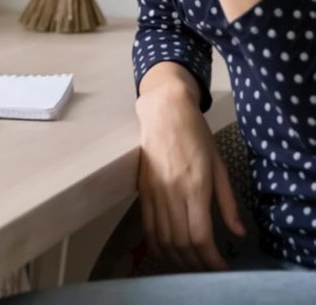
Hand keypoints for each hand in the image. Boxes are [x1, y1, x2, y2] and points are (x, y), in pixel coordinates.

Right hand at [136, 84, 245, 270]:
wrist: (164, 111)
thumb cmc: (197, 135)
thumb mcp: (219, 166)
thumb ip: (228, 202)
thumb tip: (238, 233)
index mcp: (195, 186)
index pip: (200, 236)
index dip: (211, 260)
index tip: (221, 269)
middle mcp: (172, 192)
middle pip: (180, 242)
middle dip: (195, 264)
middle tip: (207, 270)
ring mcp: (154, 191)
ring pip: (162, 237)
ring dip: (175, 258)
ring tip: (189, 265)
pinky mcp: (143, 188)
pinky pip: (147, 225)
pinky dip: (155, 244)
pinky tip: (165, 251)